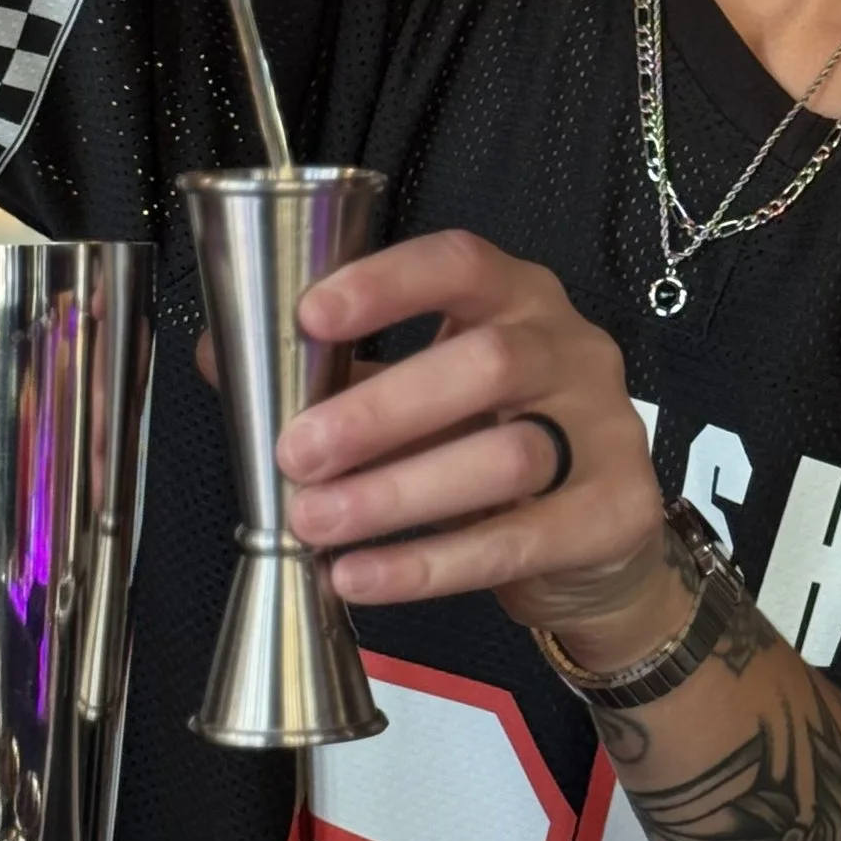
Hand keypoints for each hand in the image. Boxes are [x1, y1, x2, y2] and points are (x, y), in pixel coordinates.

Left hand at [274, 230, 683, 659]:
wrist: (594, 542)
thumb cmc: (493, 440)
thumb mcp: (420, 393)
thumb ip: (338, 374)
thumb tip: (223, 356)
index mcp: (516, 298)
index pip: (461, 263)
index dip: (387, 284)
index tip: (310, 317)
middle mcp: (570, 349)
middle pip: (488, 363)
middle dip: (381, 409)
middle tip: (299, 454)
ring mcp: (606, 428)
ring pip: (507, 455)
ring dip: (398, 494)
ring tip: (317, 524)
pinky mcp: (617, 511)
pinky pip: (518, 540)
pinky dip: (430, 565)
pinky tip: (362, 576)